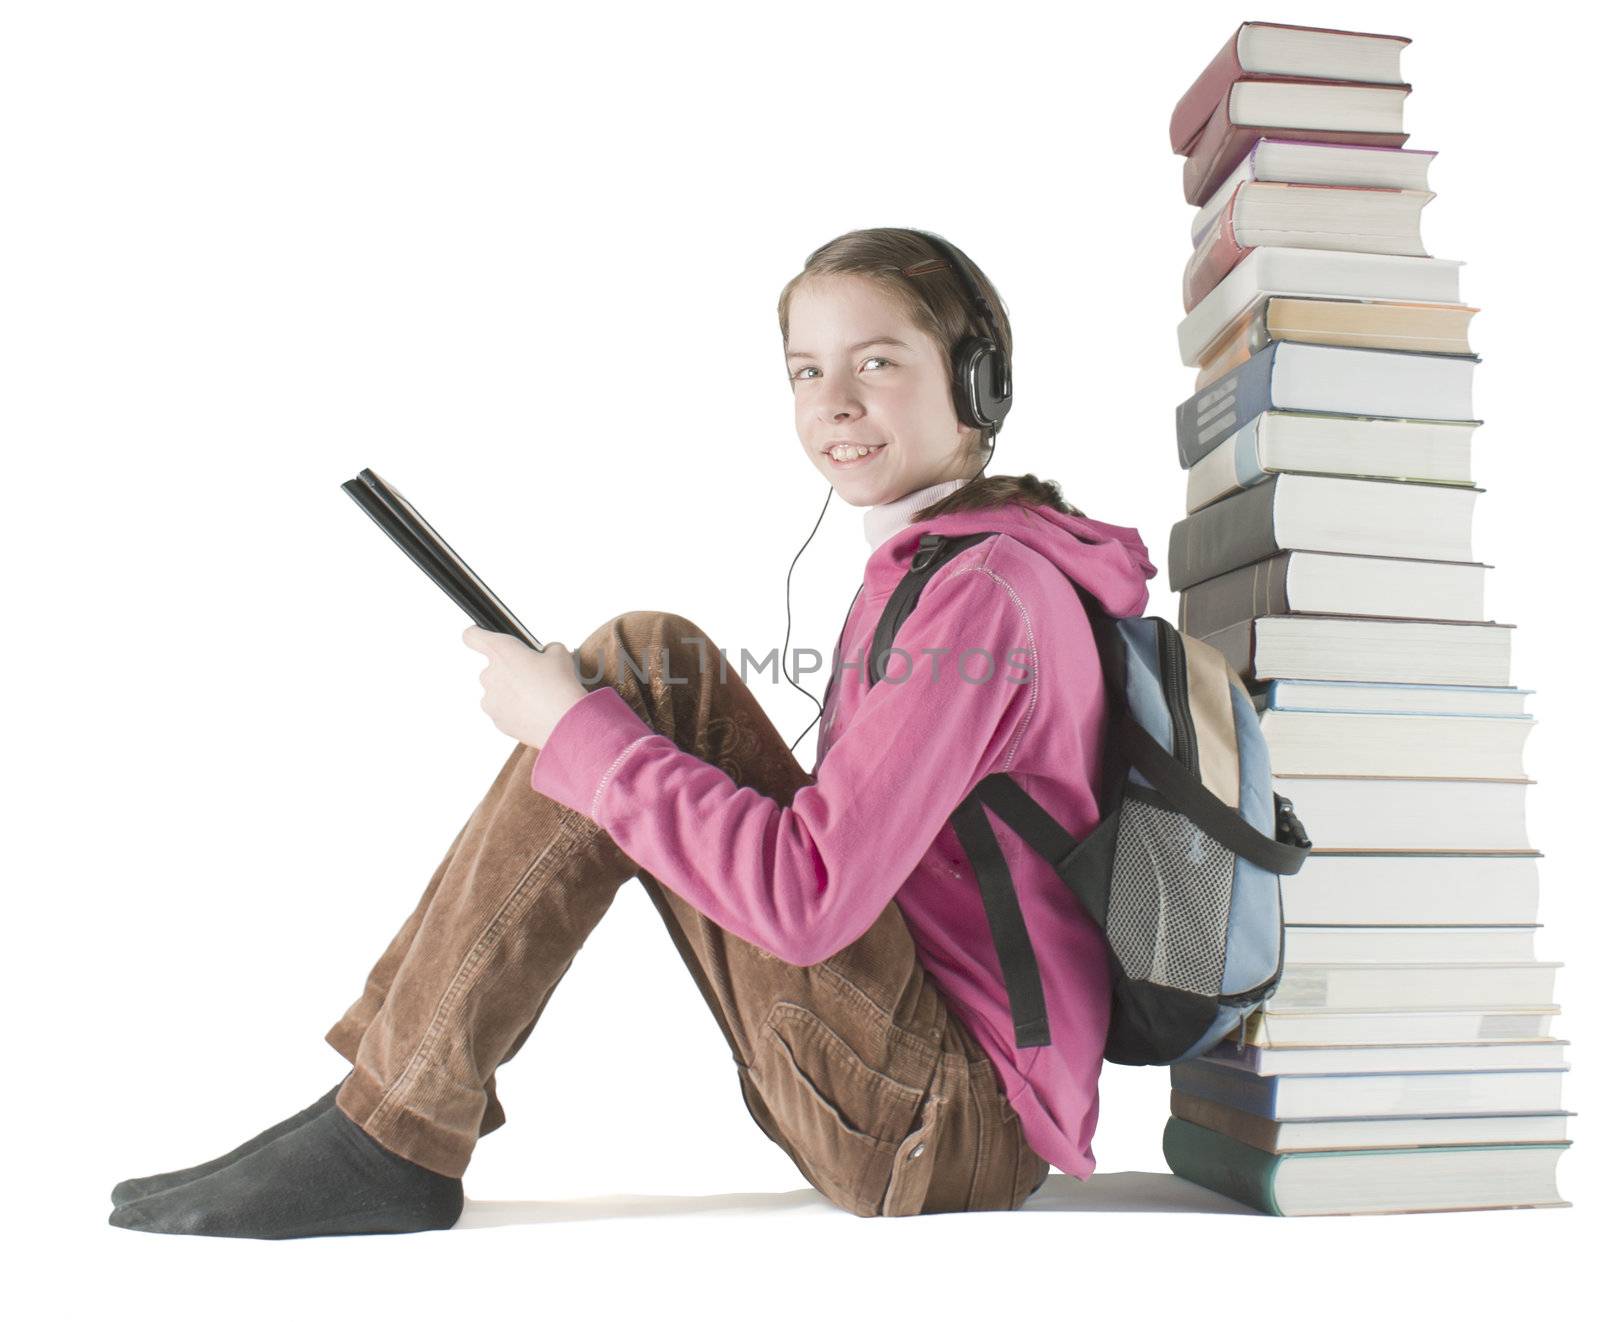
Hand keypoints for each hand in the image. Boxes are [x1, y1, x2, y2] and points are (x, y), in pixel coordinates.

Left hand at [462, 626, 591, 748]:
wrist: (564, 722)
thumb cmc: (560, 686)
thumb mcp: (560, 654)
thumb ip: (546, 649)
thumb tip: (545, 655)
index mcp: (501, 652)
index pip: (472, 636)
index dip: (477, 634)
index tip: (480, 635)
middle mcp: (489, 674)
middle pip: (493, 668)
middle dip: (511, 670)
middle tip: (533, 676)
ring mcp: (490, 699)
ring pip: (498, 690)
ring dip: (513, 691)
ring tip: (537, 697)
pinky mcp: (497, 720)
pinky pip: (503, 710)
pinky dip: (515, 709)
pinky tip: (535, 710)